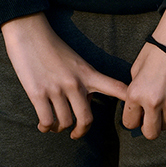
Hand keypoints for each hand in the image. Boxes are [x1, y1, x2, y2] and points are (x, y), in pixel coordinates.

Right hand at [0, 13, 130, 136]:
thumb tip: (87, 101)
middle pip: (86, 119)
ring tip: (55, 126)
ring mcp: (56, 89)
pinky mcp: (37, 93)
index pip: (115, 88)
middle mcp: (75, 83)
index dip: (127, 100)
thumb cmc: (52, 46)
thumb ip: (84, 81)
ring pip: (64, 122)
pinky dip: (46, 127)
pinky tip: (44, 126)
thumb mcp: (76, 61)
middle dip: (81, 131)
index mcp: (88, 74)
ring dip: (59, 128)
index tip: (136, 111)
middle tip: (76, 134)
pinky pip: (46, 120)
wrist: (29, 32)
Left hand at [122, 7, 165, 138]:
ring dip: (163, 121)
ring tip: (165, 107)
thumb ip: (135, 90)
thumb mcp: (136, 70)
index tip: (138, 114)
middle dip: (148, 126)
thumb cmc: (156, 50)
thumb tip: (137, 106)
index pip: (129, 123)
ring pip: (165, 128)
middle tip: (151, 116)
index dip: (134, 119)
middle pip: (149, 132)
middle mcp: (153, 101)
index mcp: (135, 93)